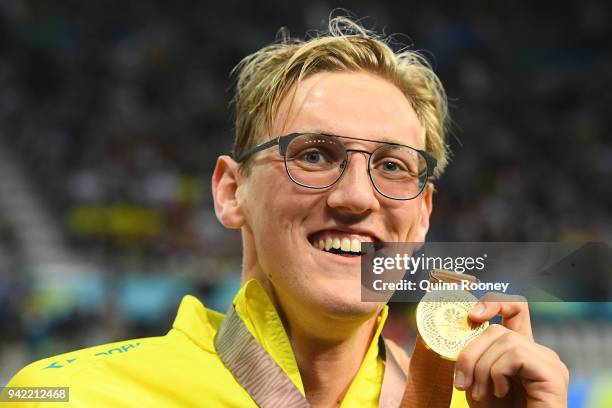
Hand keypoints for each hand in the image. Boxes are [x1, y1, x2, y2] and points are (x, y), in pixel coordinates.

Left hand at [453, 293, 568, 407]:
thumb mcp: (476, 382)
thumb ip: (471, 357)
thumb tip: (451, 331)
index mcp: (521, 351)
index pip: (516, 308)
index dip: (493, 302)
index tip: (471, 316)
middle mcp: (538, 352)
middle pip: (498, 328)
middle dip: (470, 353)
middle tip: (461, 383)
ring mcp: (549, 362)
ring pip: (504, 340)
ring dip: (481, 368)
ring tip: (481, 395)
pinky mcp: (553, 374)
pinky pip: (516, 355)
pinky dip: (498, 373)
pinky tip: (500, 393)